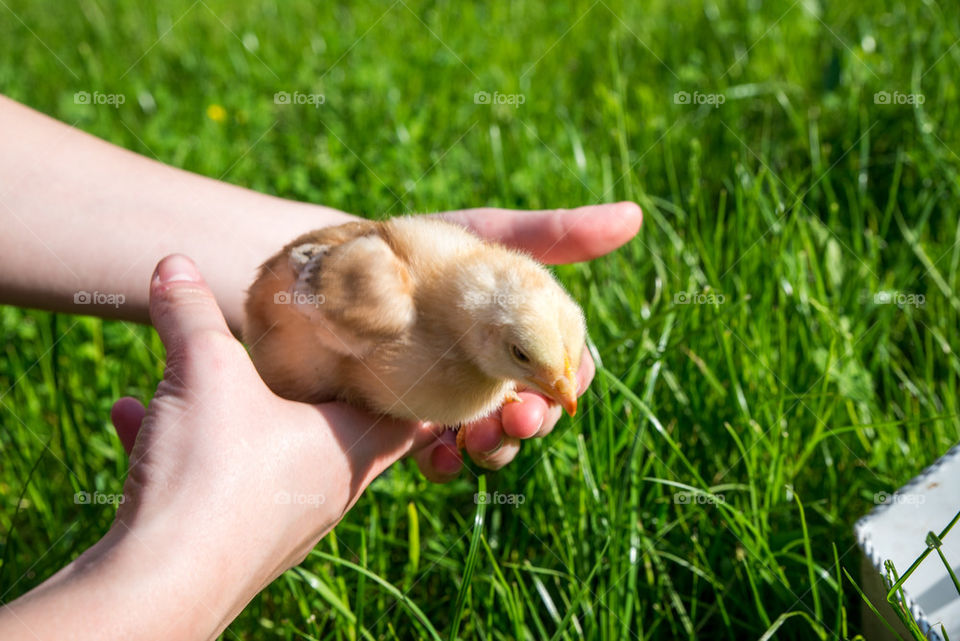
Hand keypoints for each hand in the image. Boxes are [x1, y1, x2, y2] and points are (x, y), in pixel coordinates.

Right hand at [105, 254, 440, 635]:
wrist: (159, 585)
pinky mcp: (231, 546)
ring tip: (187, 377)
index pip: (411, 413)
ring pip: (266, 454)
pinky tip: (129, 419)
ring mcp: (281, 523)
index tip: (402, 347)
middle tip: (304, 351)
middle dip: (315, 388)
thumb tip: (173, 264)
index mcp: (349, 446)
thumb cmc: (211, 471)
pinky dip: (178, 449)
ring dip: (227, 413)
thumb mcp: (203, 370)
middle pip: (340, 428)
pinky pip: (213, 485)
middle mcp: (327, 489)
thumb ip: (189, 312)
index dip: (411, 379)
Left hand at [408, 202, 641, 478]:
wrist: (327, 274)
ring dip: (498, 447)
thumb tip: (634, 216)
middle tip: (521, 418)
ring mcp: (453, 399)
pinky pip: (441, 458)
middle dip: (535, 420)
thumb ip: (552, 233)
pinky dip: (448, 463)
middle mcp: (492, 368)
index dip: (571, 376)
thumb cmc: (415, 250)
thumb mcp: (483, 235)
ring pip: (494, 440)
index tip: (563, 383)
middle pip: (535, 409)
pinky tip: (438, 453)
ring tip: (475, 439)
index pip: (564, 362)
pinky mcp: (409, 426)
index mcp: (518, 329)